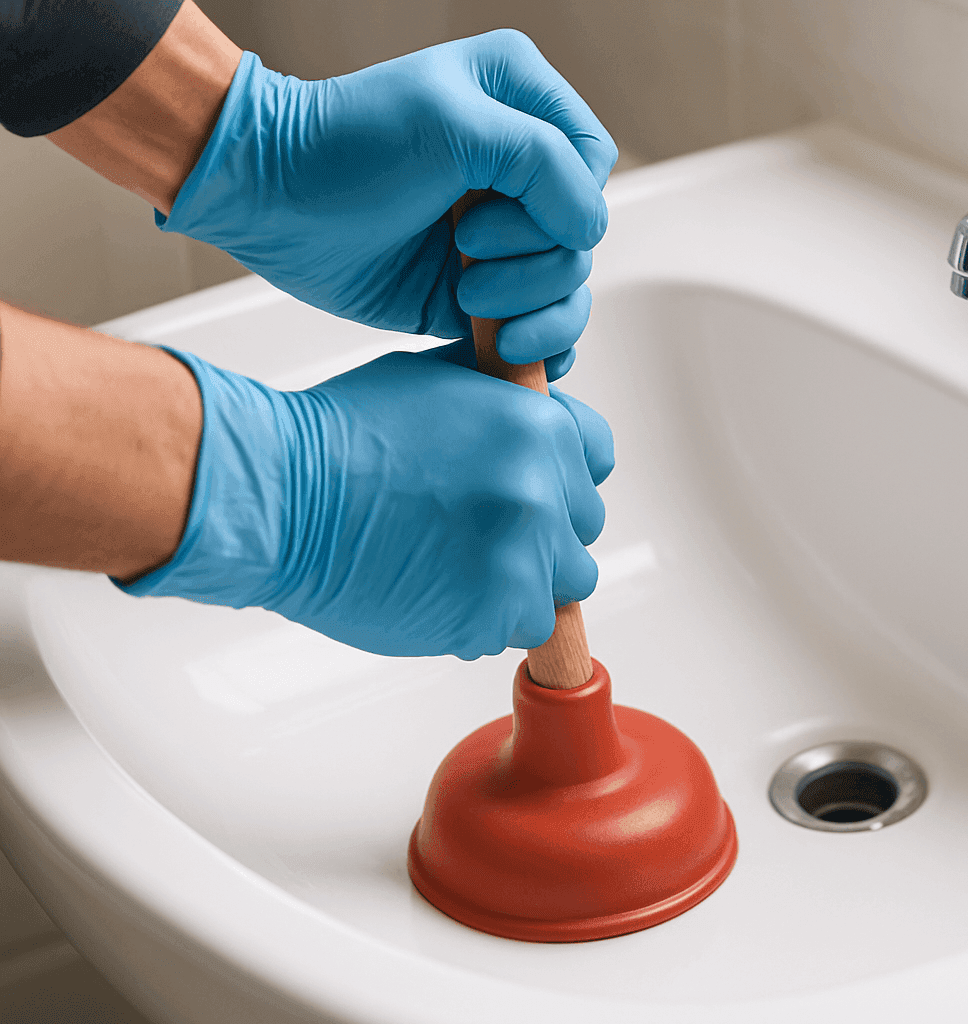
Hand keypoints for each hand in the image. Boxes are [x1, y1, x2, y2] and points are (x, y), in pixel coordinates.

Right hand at [120, 347, 614, 658]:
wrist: (283, 498)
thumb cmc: (342, 436)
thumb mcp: (438, 383)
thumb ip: (502, 401)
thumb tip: (534, 409)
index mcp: (536, 428)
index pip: (595, 461)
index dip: (561, 476)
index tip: (535, 490)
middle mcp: (541, 492)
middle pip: (580, 532)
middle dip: (539, 535)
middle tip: (479, 535)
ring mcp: (521, 558)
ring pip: (559, 589)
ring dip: (519, 585)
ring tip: (457, 569)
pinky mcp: (492, 615)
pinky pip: (515, 630)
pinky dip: (483, 621)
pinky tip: (436, 593)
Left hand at [158, 31, 617, 372]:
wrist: (269, 199)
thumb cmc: (347, 144)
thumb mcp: (453, 124)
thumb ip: (543, 162)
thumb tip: (591, 231)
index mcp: (523, 104)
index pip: (593, 165)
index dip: (561, 202)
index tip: (485, 208)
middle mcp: (521, 171)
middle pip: (584, 236)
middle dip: (532, 259)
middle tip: (462, 247)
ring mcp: (504, 236)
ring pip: (570, 287)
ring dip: (529, 306)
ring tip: (468, 299)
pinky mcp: (483, 290)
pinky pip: (545, 328)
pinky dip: (539, 346)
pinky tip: (508, 347)